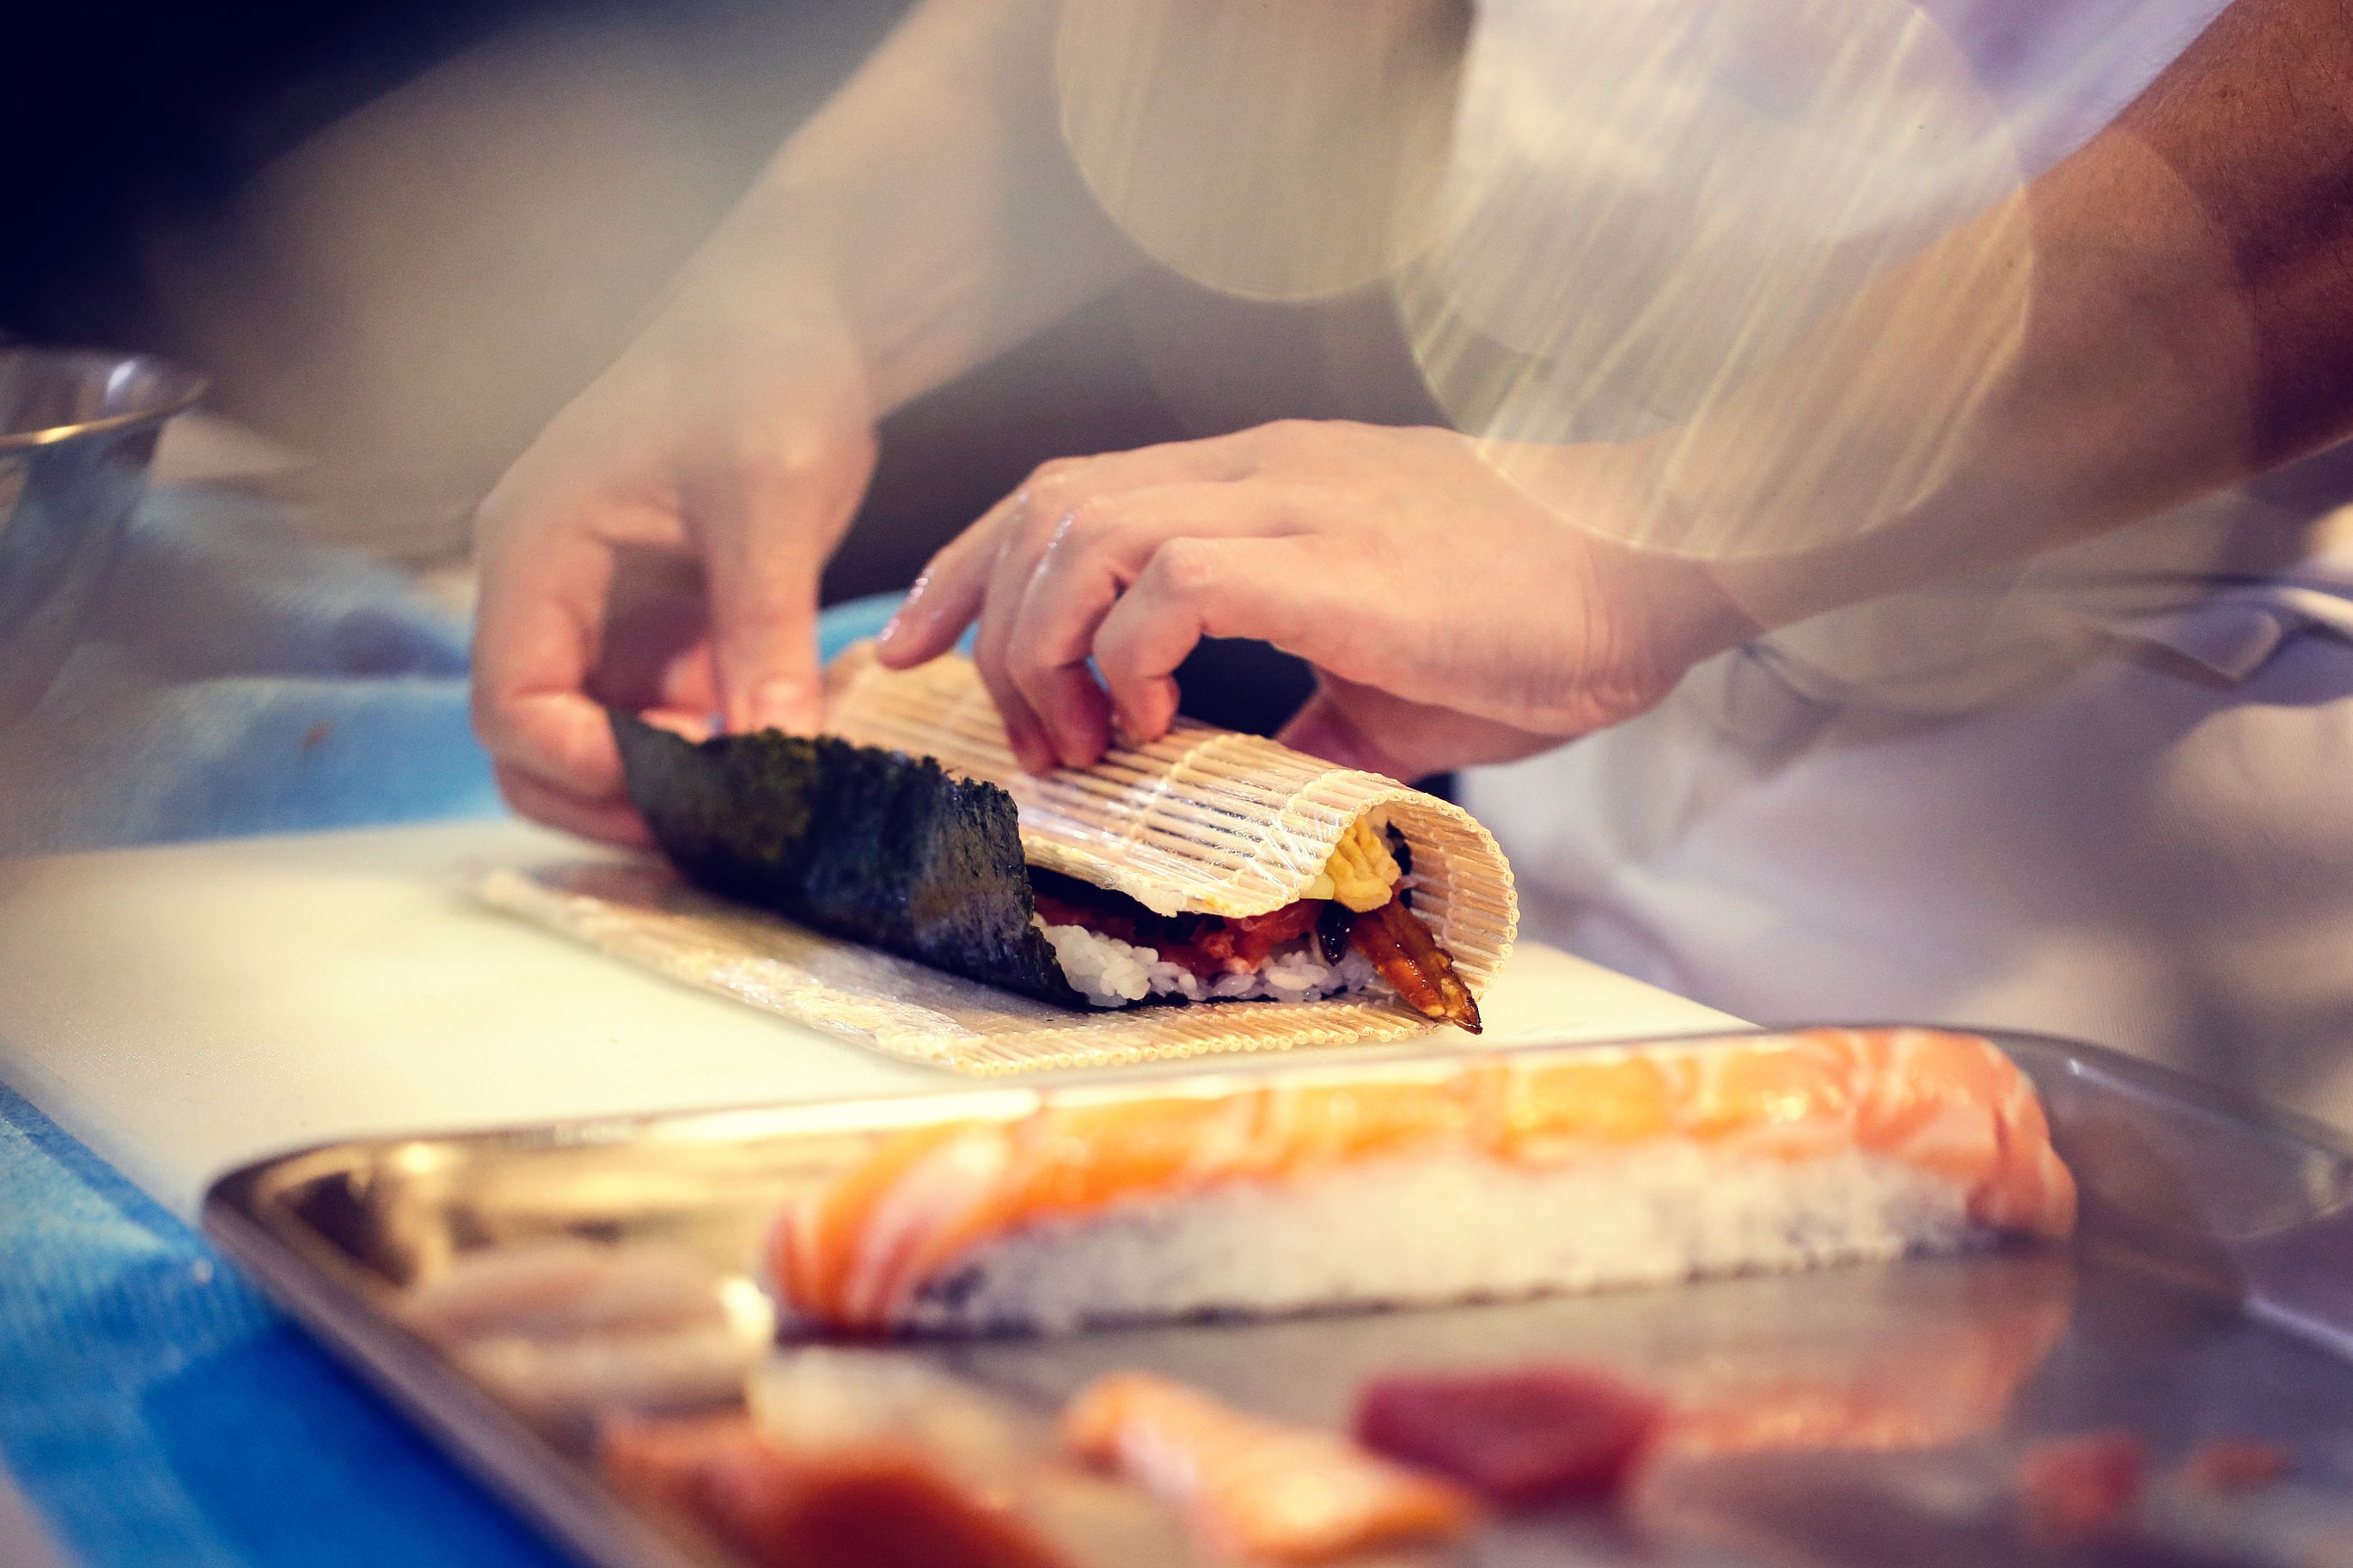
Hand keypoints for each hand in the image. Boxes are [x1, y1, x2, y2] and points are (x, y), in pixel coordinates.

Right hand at [471, 281, 877, 843]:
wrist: (799, 318)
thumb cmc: (764, 372)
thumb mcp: (771, 500)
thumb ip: (763, 629)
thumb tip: (778, 756)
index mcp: (534, 549)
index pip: (512, 704)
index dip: (585, 769)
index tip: (685, 797)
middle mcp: (547, 591)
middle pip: (530, 746)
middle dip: (609, 803)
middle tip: (717, 838)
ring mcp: (599, 615)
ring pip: (591, 747)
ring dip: (655, 795)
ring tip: (751, 816)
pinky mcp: (659, 627)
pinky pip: (655, 723)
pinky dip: (699, 763)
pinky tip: (769, 776)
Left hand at [873, 420, 1755, 778]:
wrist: (1668, 559)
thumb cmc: (1544, 617)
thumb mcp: (1390, 677)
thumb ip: (1306, 714)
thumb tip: (1254, 791)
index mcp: (1265, 484)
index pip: (1074, 487)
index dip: (974, 562)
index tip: (921, 644)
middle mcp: (1260, 470)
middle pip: (1049, 496)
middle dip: (977, 612)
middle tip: (997, 727)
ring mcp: (1294, 505)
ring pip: (1088, 528)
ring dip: (1047, 644)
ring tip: (1080, 741)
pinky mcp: (1334, 561)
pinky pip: (1172, 583)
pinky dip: (1129, 658)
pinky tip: (1153, 722)